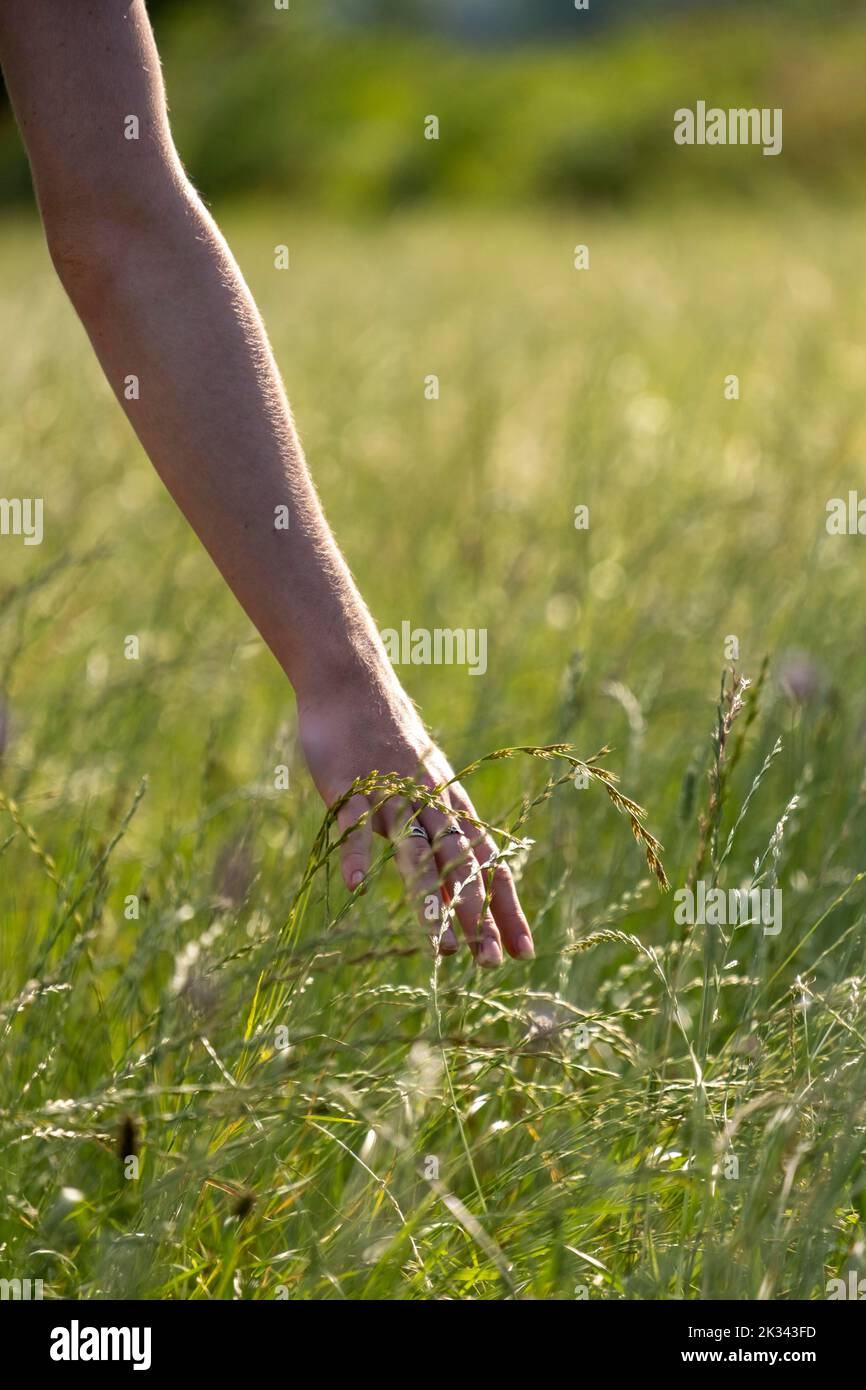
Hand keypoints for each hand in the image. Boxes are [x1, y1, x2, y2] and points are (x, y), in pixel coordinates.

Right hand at [297, 679, 534, 967]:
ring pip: (416, 853)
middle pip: (461, 865)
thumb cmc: (390, 743)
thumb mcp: (425, 789)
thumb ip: (438, 835)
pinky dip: (354, 852)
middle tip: (490, 963)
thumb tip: (456, 888)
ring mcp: (391, 793)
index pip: (489, 864)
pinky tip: (356, 885)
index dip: (506, 908)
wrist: (354, 684)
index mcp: (452, 805)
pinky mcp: (351, 784)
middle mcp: (430, 802)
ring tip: (440, 948)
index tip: (525, 951)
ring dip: (431, 900)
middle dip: (478, 916)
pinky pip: (354, 823)